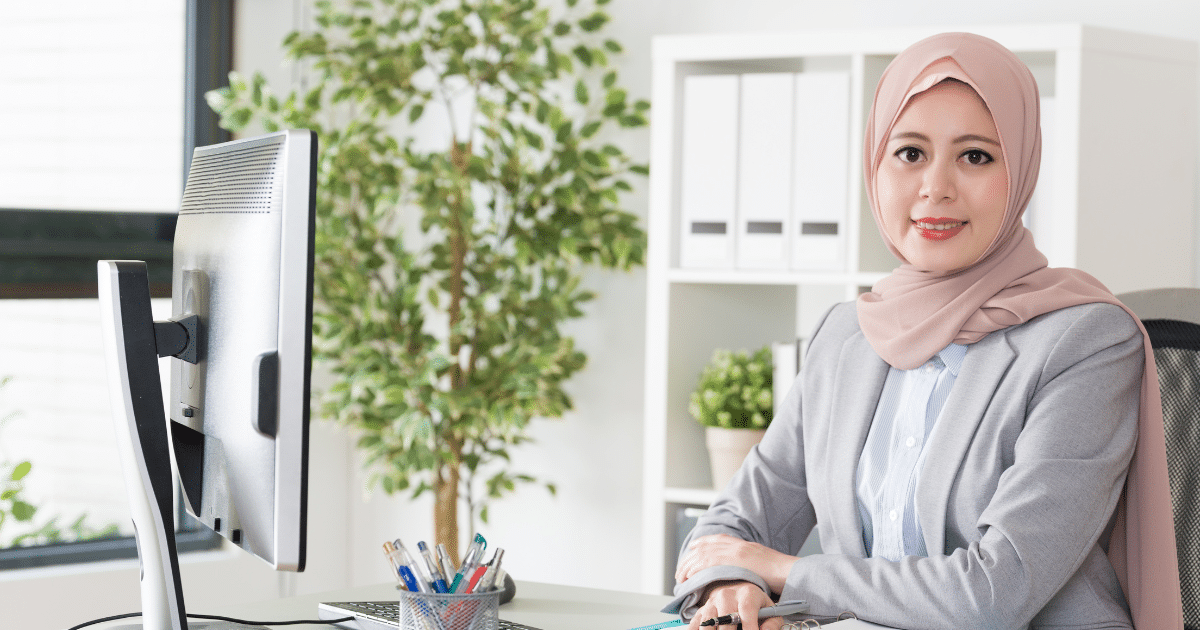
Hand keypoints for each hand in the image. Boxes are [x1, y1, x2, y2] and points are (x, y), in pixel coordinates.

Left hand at [676, 534, 797, 593]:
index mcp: (744, 544)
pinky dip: (695, 569)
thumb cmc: (780, 573)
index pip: (718, 538)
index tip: (693, 548)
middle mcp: (737, 545)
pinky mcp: (733, 560)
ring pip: (703, 554)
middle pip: (706, 546)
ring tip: (680, 576)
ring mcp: (735, 551)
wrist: (788, 571)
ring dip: (689, 565)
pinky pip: (707, 563)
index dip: (703, 543)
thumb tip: (742, 570)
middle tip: (681, 568)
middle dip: (691, 557)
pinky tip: (688, 576)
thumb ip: (749, 563)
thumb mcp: (763, 563)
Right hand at [687, 581, 785, 629]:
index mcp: (747, 593)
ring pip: (708, 622)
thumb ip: (773, 624)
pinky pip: (695, 623)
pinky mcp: (702, 610)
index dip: (749, 627)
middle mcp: (727, 595)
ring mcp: (712, 602)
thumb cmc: (757, 606)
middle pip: (725, 619)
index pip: (746, 611)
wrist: (740, 591)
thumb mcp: (771, 612)